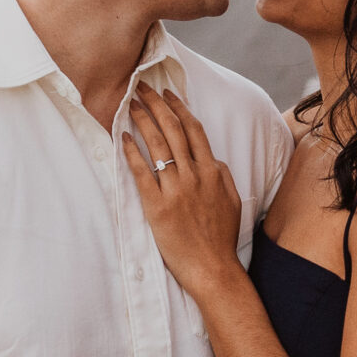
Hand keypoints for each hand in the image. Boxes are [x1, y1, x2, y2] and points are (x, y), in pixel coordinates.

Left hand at [123, 87, 244, 297]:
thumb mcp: (233, 200)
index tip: (168, 93)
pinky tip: (123, 138)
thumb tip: (210, 158)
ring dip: (142, 121)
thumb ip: (222, 176)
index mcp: (212, 172)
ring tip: (129, 104)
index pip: (194, 130)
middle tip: (141, 87)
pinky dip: (132, 153)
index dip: (179, 108)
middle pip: (173, 131)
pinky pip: (142, 174)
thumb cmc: (221, 238)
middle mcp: (195, 176)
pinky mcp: (158, 207)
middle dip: (156, 105)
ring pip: (157, 146)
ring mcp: (176, 191)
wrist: (212, 268)